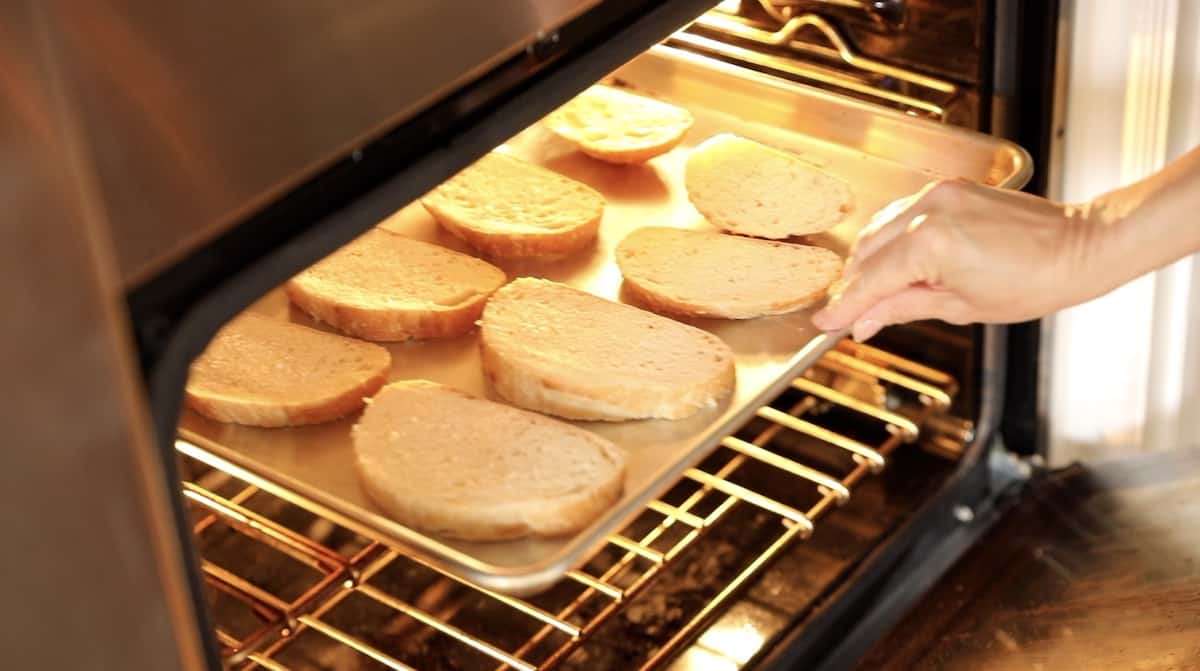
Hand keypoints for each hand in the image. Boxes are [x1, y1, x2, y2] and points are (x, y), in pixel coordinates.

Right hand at [811, 178, 1104, 341]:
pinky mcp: (949, 186)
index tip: (825, 321)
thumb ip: (902, 308)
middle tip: (850, 313)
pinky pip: (902, 212)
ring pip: (879, 229)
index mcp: (930, 244)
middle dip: (856, 285)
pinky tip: (897, 260)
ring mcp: (938, 194)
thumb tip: (864, 322)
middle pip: (867, 253)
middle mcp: (927, 210)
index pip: (872, 281)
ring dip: (871, 260)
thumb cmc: (1034, 281)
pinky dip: (892, 237)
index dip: (845, 306)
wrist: (1079, 247)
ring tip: (875, 291)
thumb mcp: (961, 306)